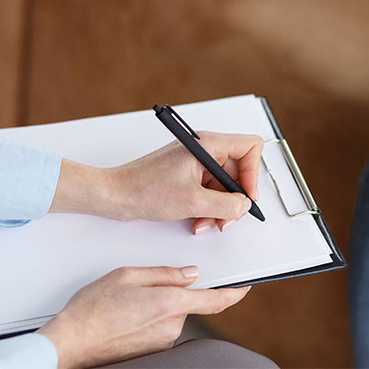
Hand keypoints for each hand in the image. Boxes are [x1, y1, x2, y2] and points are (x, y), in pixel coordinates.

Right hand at [37, 266, 249, 368]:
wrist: (71, 343)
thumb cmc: (93, 309)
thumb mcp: (128, 275)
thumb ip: (164, 273)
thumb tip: (189, 274)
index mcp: (169, 303)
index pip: (215, 299)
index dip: (235, 292)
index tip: (245, 286)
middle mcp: (172, 326)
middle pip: (187, 304)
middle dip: (172, 293)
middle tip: (142, 289)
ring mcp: (163, 342)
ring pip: (171, 316)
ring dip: (158, 307)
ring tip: (126, 305)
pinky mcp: (153, 351)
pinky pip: (159, 328)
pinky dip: (148, 320)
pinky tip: (125, 318)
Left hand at [51, 132, 263, 233]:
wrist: (115, 195)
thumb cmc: (144, 189)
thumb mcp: (193, 202)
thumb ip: (226, 204)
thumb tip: (244, 205)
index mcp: (207, 144)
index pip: (249, 147)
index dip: (252, 173)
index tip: (245, 196)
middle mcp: (204, 150)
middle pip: (237, 171)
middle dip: (233, 199)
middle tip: (226, 219)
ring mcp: (195, 163)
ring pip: (223, 186)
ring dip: (218, 208)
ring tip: (204, 223)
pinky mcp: (187, 175)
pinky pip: (209, 191)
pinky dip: (206, 208)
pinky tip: (196, 220)